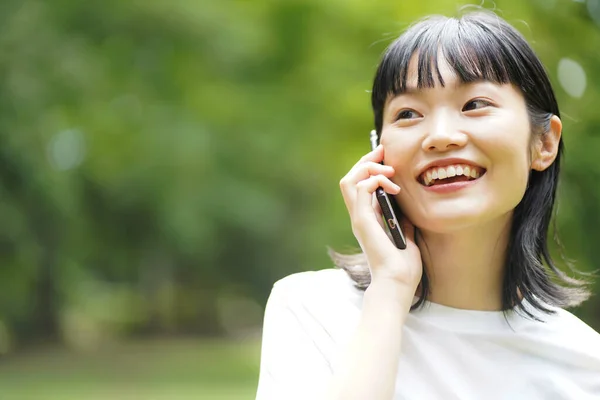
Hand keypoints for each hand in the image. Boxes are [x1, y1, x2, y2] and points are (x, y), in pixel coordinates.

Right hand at [339, 144, 422, 291]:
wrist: (398, 282)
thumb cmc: (403, 266)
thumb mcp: (406, 235)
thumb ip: (403, 220)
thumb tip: (408, 207)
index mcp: (367, 219)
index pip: (359, 185)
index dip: (369, 168)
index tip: (386, 157)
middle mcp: (359, 216)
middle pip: (349, 178)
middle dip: (366, 160)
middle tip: (383, 151)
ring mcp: (359, 218)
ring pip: (349, 180)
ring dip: (368, 169)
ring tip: (389, 171)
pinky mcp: (362, 221)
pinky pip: (360, 190)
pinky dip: (374, 181)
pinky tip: (392, 186)